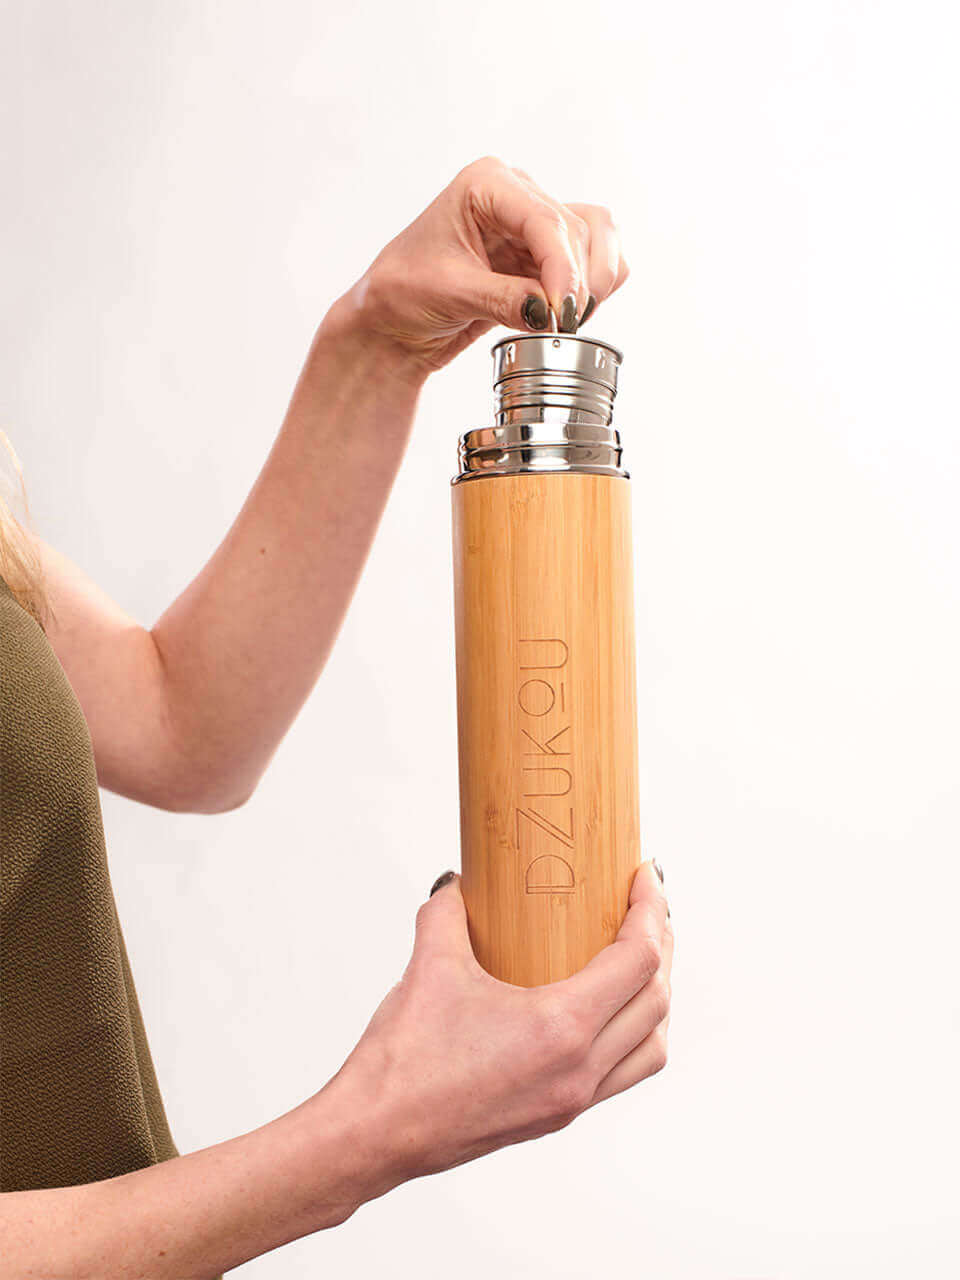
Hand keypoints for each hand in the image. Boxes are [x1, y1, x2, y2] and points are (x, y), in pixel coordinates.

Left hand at [330, 155, 629, 375]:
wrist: (394, 322)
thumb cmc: (403, 293)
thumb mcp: (449, 293)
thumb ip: (503, 299)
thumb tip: (550, 311)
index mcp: (486, 184)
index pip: (545, 220)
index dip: (563, 269)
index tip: (563, 312)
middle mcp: (516, 194)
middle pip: (577, 231)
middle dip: (577, 282)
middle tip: (561, 326)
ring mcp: (533, 224)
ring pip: (596, 240)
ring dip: (595, 282)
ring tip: (567, 320)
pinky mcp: (544, 255)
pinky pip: (595, 258)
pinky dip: (598, 285)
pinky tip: (574, 311)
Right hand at [336, 862, 671, 1182]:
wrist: (376, 1136)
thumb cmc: (403, 1061)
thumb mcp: (430, 967)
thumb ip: (448, 912)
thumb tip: (458, 883)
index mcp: (561, 1030)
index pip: (638, 961)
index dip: (651, 911)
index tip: (645, 876)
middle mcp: (579, 1070)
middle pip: (655, 1001)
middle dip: (662, 945)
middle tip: (646, 905)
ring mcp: (572, 1099)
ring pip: (650, 1047)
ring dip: (656, 997)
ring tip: (640, 957)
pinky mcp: (557, 1114)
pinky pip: (622, 1073)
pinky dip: (632, 1035)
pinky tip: (603, 1009)